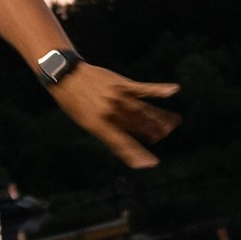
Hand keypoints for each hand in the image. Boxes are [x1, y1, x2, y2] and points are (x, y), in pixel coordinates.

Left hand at [52, 64, 180, 169]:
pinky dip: (159, 90)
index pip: (123, 144)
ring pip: (144, 110)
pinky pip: (144, 88)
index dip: (137, 155)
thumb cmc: (74, 102)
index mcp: (100, 126)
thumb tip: (127, 140)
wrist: (66, 76)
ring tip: (174, 123)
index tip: (151, 164)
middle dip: (153, 132)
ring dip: (160, 117)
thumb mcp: (85, 122)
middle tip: (163, 135)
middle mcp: (111, 113)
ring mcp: (118, 97)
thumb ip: (107, 131)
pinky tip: (173, 90)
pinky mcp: (122, 84)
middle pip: (138, 126)